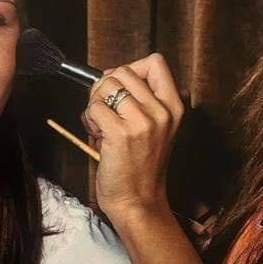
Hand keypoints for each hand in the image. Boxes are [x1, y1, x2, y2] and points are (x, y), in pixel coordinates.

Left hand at [82, 53, 183, 219]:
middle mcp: (162, 111)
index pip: (155, 62)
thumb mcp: (152, 127)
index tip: (119, 89)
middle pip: (123, 71)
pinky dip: (88, 119)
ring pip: (105, 86)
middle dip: (104, 87)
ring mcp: (142, 122)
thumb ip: (138, 99)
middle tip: (103, 111)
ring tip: (99, 124)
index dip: (130, 69)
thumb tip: (109, 75)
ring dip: (94, 102)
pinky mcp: (121, 133)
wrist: (137, 201)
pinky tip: (96, 135)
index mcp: (173, 106)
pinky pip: (94, 108)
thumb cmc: (137, 165)